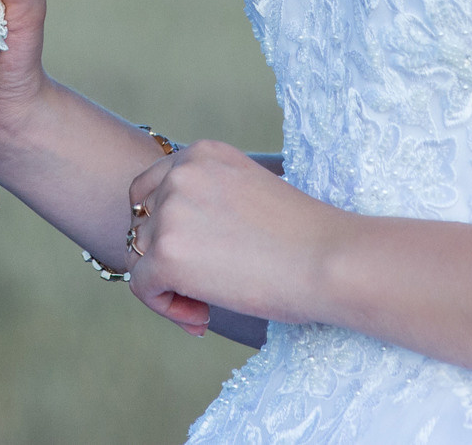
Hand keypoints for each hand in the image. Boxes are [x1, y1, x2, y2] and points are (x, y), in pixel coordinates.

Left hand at [123, 140, 335, 334]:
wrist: (331, 260)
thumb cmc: (308, 237)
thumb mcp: (249, 193)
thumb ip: (211, 201)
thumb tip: (182, 236)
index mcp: (203, 153)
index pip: (152, 190)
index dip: (167, 229)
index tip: (202, 257)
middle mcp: (181, 173)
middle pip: (142, 224)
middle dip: (166, 258)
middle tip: (205, 288)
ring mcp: (171, 212)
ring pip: (140, 257)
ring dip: (168, 285)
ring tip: (206, 307)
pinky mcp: (167, 254)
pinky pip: (142, 286)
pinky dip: (167, 306)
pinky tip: (202, 318)